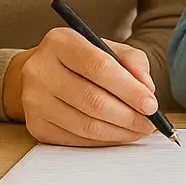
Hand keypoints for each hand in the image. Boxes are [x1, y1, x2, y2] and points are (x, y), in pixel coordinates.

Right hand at [2, 27, 159, 145]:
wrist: (39, 73)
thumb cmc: (78, 60)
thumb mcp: (105, 47)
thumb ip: (132, 61)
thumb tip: (147, 89)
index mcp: (60, 42)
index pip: (98, 67)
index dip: (128, 89)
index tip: (151, 104)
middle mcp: (41, 70)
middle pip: (92, 100)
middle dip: (128, 116)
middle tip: (149, 123)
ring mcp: (34, 101)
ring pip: (85, 125)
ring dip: (119, 132)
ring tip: (138, 130)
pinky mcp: (36, 126)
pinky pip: (76, 140)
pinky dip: (103, 141)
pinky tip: (117, 135)